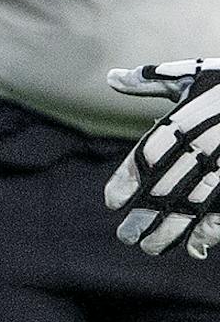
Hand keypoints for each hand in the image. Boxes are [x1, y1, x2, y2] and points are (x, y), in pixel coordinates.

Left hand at [105, 59, 219, 258]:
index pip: (149, 153)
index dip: (128, 178)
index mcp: (188, 118)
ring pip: (195, 203)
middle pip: (168, 186)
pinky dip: (211, 232)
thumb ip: (152, 80)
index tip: (112, 201)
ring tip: (150, 248)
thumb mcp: (195, 73)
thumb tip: (111, 78)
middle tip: (126, 236)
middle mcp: (206, 143)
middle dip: (144, 215)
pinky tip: (195, 248)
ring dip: (171, 231)